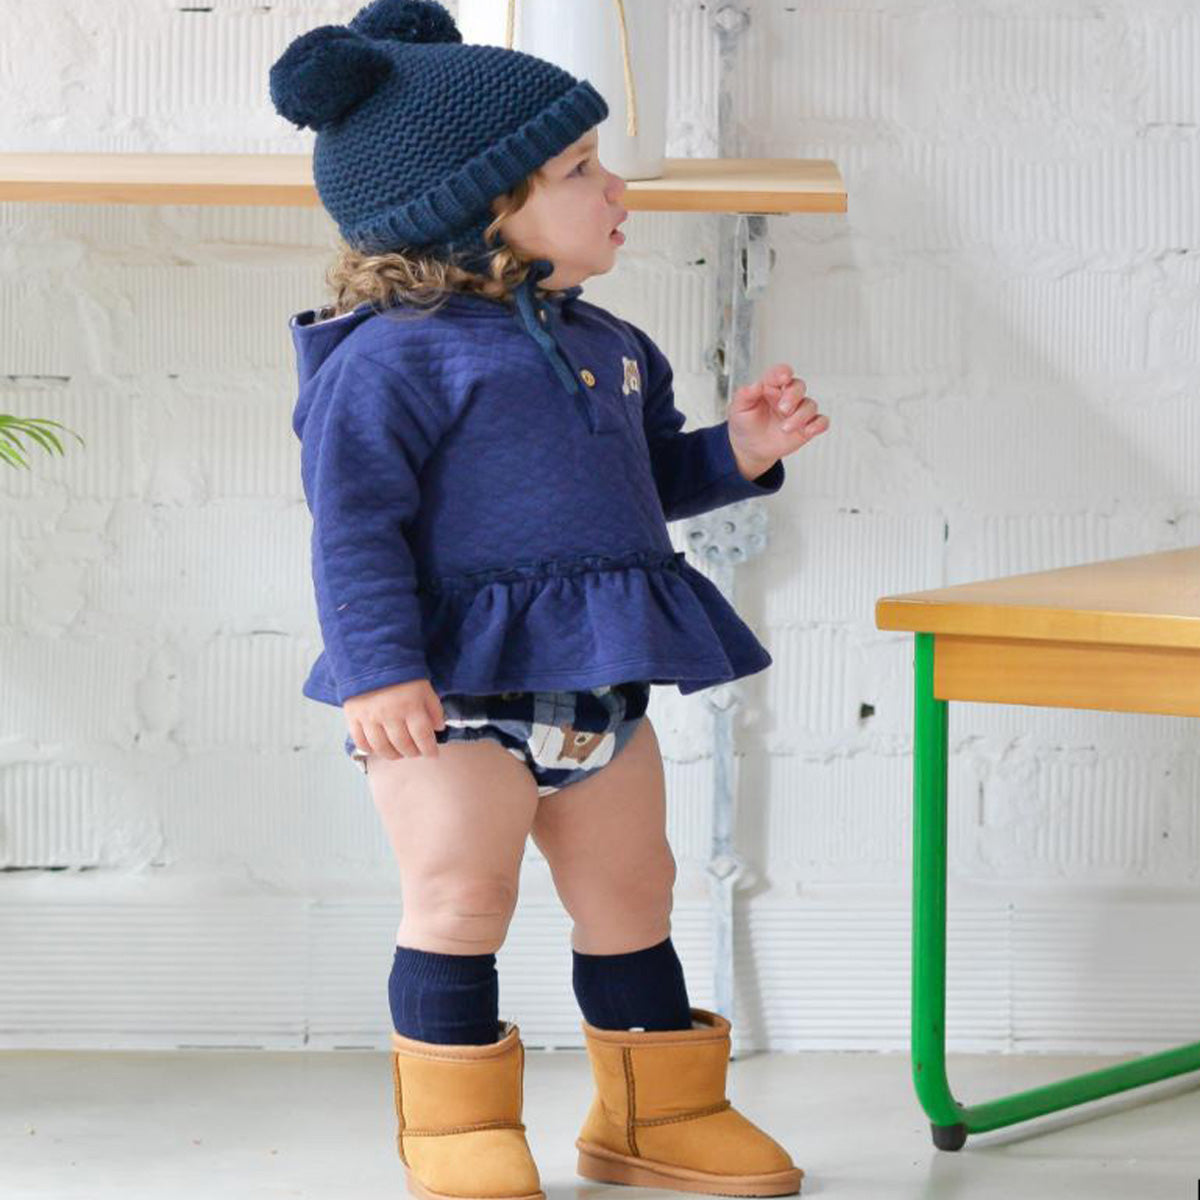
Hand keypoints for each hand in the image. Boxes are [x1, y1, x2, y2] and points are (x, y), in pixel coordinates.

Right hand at [344, 678, 445, 759]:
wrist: (372, 657)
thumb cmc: (402, 673)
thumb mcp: (424, 687)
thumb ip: (434, 708)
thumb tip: (438, 728)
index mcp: (411, 706)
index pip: (423, 736)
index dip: (429, 749)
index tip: (433, 754)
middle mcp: (390, 715)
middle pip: (403, 745)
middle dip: (413, 752)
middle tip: (416, 752)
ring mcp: (370, 717)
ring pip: (382, 747)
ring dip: (393, 754)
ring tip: (399, 752)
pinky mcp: (353, 716)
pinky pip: (360, 741)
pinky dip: (369, 749)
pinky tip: (377, 748)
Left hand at [727, 363, 828, 480]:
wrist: (750, 447)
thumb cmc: (745, 423)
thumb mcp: (738, 408)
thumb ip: (745, 395)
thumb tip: (755, 385)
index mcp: (770, 387)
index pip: (780, 373)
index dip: (783, 372)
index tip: (784, 376)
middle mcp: (786, 397)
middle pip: (799, 386)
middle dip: (793, 396)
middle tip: (783, 409)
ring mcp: (797, 411)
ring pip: (810, 405)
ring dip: (800, 416)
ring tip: (785, 428)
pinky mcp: (806, 427)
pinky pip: (821, 421)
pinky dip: (819, 425)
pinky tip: (808, 430)